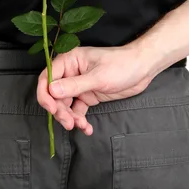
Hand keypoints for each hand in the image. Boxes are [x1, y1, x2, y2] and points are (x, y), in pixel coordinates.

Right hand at [36, 44, 160, 134]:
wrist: (143, 69)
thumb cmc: (122, 65)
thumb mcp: (98, 77)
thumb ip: (74, 85)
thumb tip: (52, 91)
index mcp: (69, 61)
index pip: (47, 77)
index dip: (45, 94)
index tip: (52, 109)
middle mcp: (70, 72)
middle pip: (54, 94)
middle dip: (60, 110)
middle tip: (68, 123)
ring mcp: (79, 85)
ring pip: (65, 105)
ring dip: (70, 117)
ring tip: (80, 126)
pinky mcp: (88, 95)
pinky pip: (77, 110)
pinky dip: (79, 120)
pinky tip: (86, 128)